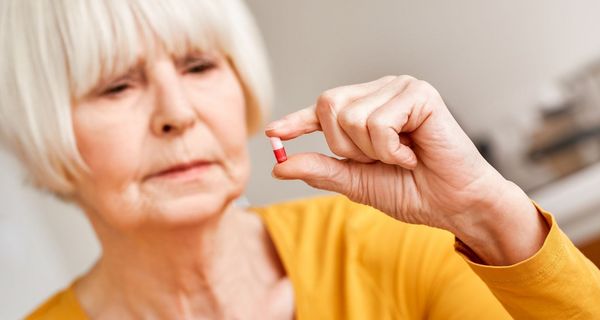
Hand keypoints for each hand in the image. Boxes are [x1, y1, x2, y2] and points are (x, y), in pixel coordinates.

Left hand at [265, 75, 547, 264]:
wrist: (454, 204)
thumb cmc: (413, 191)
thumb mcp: (356, 183)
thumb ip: (320, 170)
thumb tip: (279, 165)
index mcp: (367, 109)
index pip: (322, 110)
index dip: (297, 121)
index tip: (274, 133)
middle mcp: (381, 92)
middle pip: (328, 106)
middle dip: (345, 147)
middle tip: (378, 160)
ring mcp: (400, 88)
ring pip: (350, 116)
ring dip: (371, 151)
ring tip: (400, 157)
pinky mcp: (419, 93)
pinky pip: (377, 122)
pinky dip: (390, 149)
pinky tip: (412, 153)